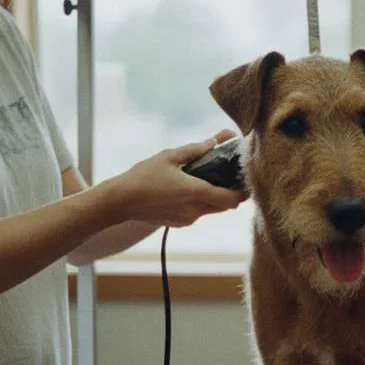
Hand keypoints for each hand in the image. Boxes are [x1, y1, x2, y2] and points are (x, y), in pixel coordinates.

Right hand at [104, 130, 246, 226]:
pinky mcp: (179, 223)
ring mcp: (187, 219)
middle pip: (225, 206)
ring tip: (204, 179)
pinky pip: (197, 213)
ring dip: (213, 197)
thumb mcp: (169, 157)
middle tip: (228, 175)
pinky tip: (186, 190)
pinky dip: (199, 203)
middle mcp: (195, 210)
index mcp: (195, 192)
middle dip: (229, 193)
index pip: (232, 200)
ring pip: (212, 210)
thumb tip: (216, 141)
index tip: (244, 180)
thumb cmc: (143, 176)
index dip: (242, 192)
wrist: (120, 202)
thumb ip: (195, 149)